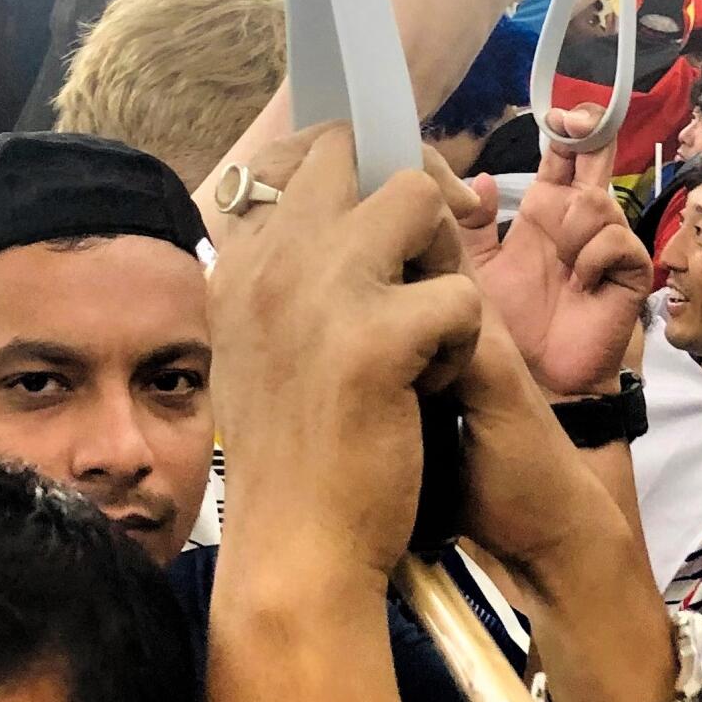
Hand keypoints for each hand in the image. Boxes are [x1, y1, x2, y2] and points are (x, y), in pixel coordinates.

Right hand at [209, 125, 483, 578]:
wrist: (295, 549)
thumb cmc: (295, 460)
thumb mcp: (261, 354)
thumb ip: (287, 287)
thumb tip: (338, 230)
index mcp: (238, 268)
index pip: (291, 159)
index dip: (352, 166)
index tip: (392, 218)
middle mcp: (269, 263)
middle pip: (352, 152)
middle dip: (410, 191)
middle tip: (433, 256)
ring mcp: (318, 292)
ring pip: (416, 198)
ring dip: (442, 257)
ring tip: (430, 331)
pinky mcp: (373, 338)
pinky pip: (458, 293)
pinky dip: (463, 341)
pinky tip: (432, 388)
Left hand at [463, 108, 651, 398]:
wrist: (535, 382)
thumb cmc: (507, 330)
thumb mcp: (474, 270)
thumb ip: (472, 226)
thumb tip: (477, 180)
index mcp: (544, 214)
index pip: (562, 157)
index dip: (566, 130)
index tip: (555, 115)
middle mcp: (578, 224)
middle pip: (597, 161)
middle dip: (592, 136)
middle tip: (577, 124)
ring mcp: (606, 248)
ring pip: (598, 201)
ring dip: (575, 223)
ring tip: (560, 261)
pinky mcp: (628, 275)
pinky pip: (617, 241)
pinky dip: (595, 255)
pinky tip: (580, 281)